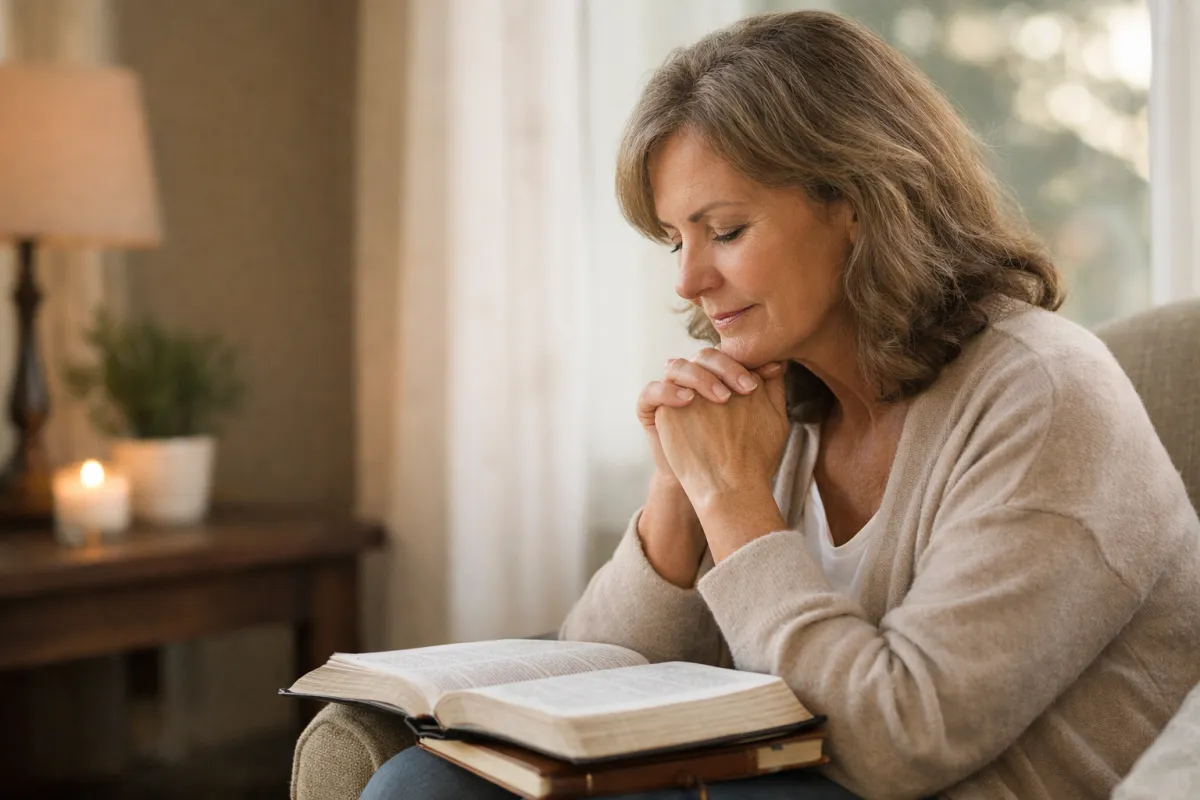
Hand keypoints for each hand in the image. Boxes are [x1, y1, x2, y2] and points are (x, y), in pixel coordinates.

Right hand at [634, 350, 784, 585]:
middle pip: (704, 356)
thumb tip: (778, 362)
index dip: (746, 362)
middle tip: (746, 389)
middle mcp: (694, 379)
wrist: (718, 488)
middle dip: (727, 368)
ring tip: (721, 398)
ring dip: (700, 378)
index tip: (768, 376)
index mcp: (718, 376)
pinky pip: (651, 390)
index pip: (728, 355)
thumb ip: (771, 390)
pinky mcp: (651, 408)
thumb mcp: (766, 420)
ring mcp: (671, 391)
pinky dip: (667, 391)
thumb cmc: (744, 452)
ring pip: (677, 366)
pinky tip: (687, 401)